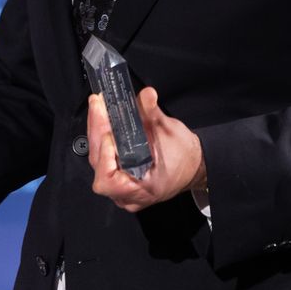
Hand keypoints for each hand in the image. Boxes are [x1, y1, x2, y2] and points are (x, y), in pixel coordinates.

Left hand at [86, 87, 205, 211]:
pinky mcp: (119, 177)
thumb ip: (154, 114)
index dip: (104, 156)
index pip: (107, 180)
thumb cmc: (184, 157)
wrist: (193, 166)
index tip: (109, 133)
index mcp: (141, 189)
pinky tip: (102, 122)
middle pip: (98, 164)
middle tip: (97, 106)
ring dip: (96, 133)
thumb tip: (146, 95)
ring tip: (98, 108)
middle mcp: (127, 194)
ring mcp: (121, 188)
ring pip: (98, 160)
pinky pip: (102, 159)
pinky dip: (101, 139)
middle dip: (97, 132)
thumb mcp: (170, 133)